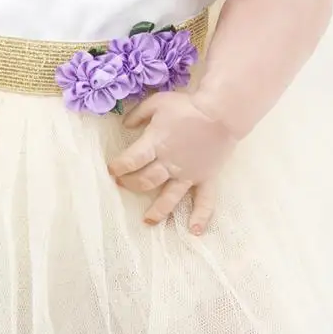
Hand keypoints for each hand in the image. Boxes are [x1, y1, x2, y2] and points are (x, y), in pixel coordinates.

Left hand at [107, 89, 239, 233]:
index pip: (131, 160)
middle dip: (131, 184)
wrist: (221, 112)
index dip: (119, 166)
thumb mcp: (158, 102)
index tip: (112, 170)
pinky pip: (204, 200)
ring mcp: (188, 174)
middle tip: (123, 185)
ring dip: (157, 211)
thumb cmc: (188, 106)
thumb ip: (139, 114)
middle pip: (146, 180)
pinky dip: (201, 216)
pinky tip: (195, 231)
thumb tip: (125, 125)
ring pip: (169, 197)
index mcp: (156, 144)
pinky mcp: (206, 178)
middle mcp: (170, 163)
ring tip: (147, 221)